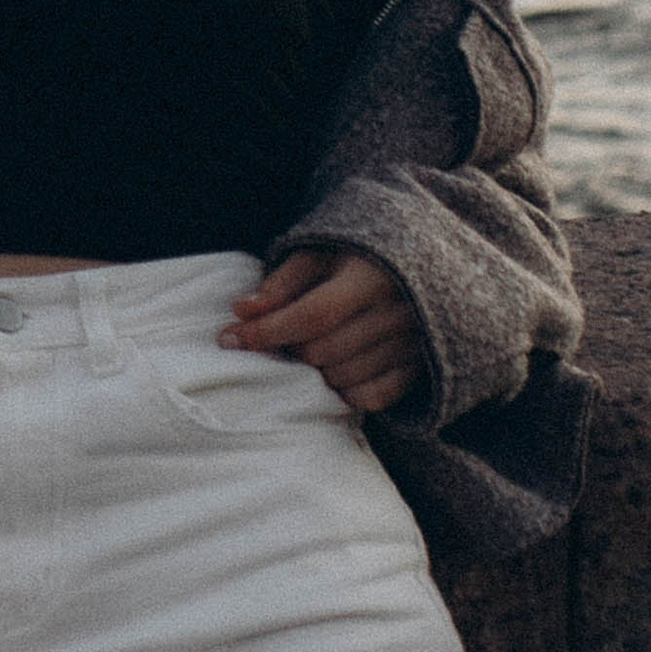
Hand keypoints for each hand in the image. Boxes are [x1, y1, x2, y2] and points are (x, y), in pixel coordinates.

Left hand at [222, 250, 423, 415]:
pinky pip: (372, 398)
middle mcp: (398, 312)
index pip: (312, 314)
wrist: (421, 262)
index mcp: (371, 275)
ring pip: (342, 378)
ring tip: (306, 348)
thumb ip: (281, 282)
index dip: (268, 330)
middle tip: (277, 338)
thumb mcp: (320, 254)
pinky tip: (334, 370)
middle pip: (323, 351)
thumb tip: (240, 310)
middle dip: (288, 349)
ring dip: (314, 371)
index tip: (229, 338)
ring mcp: (413, 345)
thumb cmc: (357, 257)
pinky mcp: (419, 369)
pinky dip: (345, 391)